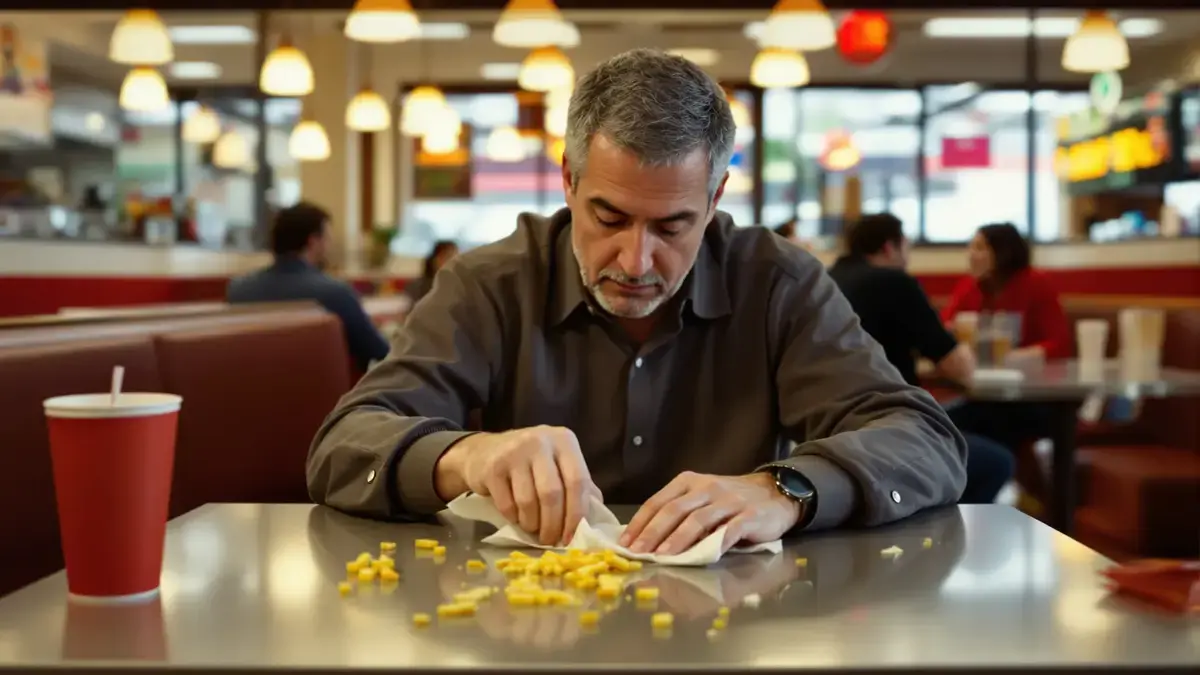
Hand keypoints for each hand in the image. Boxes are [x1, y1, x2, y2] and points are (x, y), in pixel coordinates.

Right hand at [435, 426, 599, 545]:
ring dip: (532, 524)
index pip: (578, 481)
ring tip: (533, 528)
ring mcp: (514, 451)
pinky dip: (514, 519)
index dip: (577, 513)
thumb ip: (578, 485)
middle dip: (553, 524)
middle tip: (551, 540)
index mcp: (564, 440)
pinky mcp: (493, 467)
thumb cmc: (529, 463)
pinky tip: (517, 518)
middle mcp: (540, 441)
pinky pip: (507, 504)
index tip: (572, 537)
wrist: (484, 452)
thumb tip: (595, 518)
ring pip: (529, 501)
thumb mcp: (557, 465)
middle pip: (552, 493)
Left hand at [619, 471, 799, 555]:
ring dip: (677, 539)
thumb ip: (679, 514)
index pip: (658, 502)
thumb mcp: (702, 499)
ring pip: (698, 520)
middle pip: (674, 510)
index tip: (625, 543)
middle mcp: (707, 488)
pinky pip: (729, 530)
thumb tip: (645, 538)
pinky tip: (702, 556)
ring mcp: (729, 501)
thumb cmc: (731, 500)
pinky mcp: (749, 516)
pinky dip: (714, 543)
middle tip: (638, 552)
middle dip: (652, 532)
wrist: (774, 493)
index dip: (640, 523)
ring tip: (662, 556)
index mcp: (689, 482)